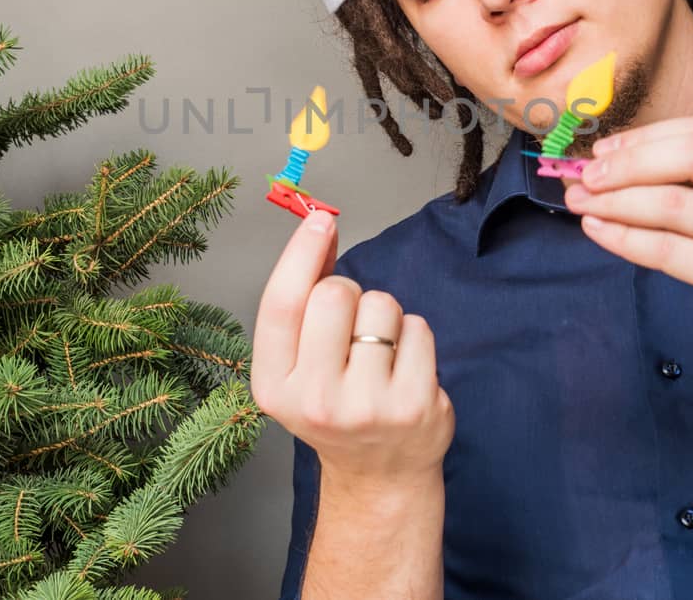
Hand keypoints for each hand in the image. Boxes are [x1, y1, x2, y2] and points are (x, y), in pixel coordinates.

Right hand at [250, 210, 454, 489]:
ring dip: (385, 316)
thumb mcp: (299, 366)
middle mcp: (314, 401)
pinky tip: (404, 369)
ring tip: (379, 355)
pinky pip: (418, 327)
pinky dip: (414, 337)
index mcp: (274, 387)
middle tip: (351, 327)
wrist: (379, 474)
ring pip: (382, 304)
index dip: (299, 253)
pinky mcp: (413, 406)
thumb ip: (302, 303)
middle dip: (348, 291)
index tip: (318, 219)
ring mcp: (366, 407)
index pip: (281, 304)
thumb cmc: (337, 405)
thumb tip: (319, 228)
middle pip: (334, 294)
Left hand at [563, 115, 692, 383]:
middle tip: (587, 176)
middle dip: (630, 162)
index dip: (648, 137)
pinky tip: (598, 231)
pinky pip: (668, 250)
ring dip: (615, 201)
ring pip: (673, 203)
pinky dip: (624, 238)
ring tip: (581, 203)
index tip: (606, 151)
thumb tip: (617, 157)